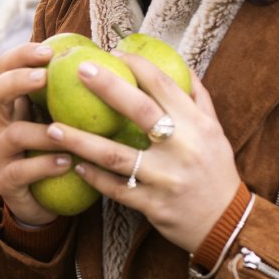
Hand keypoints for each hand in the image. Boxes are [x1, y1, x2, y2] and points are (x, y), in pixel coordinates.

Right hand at [0, 42, 65, 225]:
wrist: (46, 201)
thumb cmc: (62, 150)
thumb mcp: (66, 120)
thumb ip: (76, 95)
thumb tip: (111, 59)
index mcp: (15, 103)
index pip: (7, 67)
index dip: (22, 55)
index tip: (49, 51)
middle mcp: (1, 124)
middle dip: (17, 81)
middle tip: (44, 77)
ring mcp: (0, 153)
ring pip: (13, 134)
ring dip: (42, 131)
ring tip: (65, 132)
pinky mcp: (6, 181)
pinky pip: (21, 170)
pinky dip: (45, 165)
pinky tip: (67, 162)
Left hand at [44, 51, 239, 251]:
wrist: (227, 224)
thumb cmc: (216, 171)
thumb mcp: (215, 131)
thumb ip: (198, 99)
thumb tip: (179, 65)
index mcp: (197, 124)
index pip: (165, 85)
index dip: (137, 66)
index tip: (112, 54)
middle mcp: (183, 148)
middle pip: (141, 111)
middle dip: (108, 87)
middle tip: (79, 70)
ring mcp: (166, 178)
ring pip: (117, 155)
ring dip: (81, 141)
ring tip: (52, 128)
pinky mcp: (153, 205)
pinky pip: (116, 189)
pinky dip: (93, 177)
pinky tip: (74, 164)